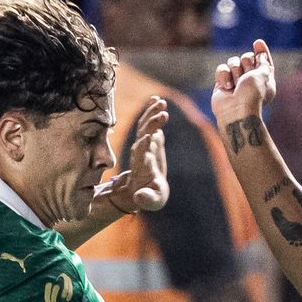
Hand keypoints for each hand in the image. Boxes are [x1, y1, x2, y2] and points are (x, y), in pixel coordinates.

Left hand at [99, 96, 168, 214]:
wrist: (141, 187)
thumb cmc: (149, 195)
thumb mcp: (150, 201)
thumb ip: (147, 199)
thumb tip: (139, 198)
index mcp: (142, 167)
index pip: (141, 155)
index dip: (144, 146)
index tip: (151, 137)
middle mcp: (141, 153)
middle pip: (143, 136)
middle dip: (151, 125)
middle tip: (162, 115)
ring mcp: (144, 145)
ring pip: (145, 126)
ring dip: (152, 114)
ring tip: (162, 103)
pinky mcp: (150, 139)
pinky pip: (149, 123)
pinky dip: (152, 112)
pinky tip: (158, 100)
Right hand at [211, 39, 276, 125]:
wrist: (236, 112)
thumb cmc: (253, 94)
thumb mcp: (263, 75)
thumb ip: (263, 62)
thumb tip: (261, 55)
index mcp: (264, 80)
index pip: (263, 61)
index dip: (261, 51)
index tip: (258, 42)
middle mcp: (250, 80)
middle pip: (247, 58)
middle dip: (247, 63)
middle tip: (246, 76)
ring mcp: (236, 82)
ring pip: (233, 61)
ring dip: (235, 70)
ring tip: (236, 85)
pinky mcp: (222, 84)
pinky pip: (222, 69)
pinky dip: (224, 76)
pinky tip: (227, 88)